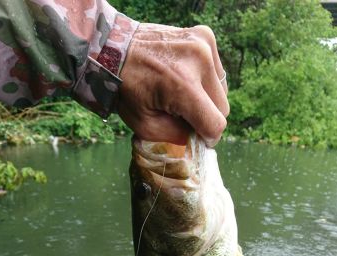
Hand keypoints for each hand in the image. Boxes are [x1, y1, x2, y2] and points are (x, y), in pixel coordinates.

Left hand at [118, 23, 228, 145]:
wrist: (114, 48)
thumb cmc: (126, 89)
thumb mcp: (146, 126)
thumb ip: (178, 136)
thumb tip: (199, 138)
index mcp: (184, 85)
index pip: (215, 124)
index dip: (208, 138)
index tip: (197, 138)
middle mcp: (199, 60)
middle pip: (222, 107)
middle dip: (205, 117)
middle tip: (182, 115)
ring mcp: (204, 44)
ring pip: (222, 90)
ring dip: (206, 99)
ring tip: (181, 94)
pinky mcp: (205, 35)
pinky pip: (217, 71)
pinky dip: (205, 80)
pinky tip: (184, 77)